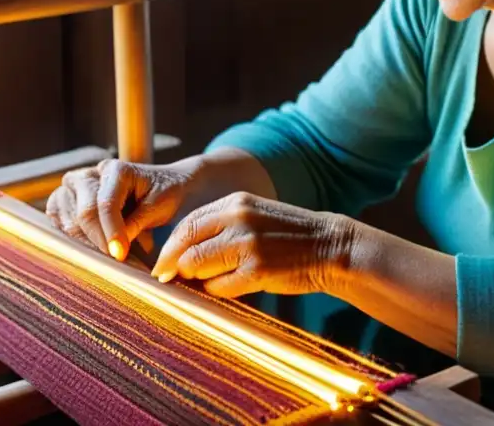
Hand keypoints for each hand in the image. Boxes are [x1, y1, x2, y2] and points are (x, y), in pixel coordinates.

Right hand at [45, 157, 201, 259]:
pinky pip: (57, 218)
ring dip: (84, 240)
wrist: (164, 186)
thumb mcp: (160, 206)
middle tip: (115, 259)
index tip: (120, 255)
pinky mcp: (66, 200)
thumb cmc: (164, 193)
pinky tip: (88, 245)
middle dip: (99, 240)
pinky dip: (69, 235)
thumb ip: (137, 222)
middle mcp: (90, 175)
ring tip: (106, 252)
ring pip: (66, 217)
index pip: (105, 204)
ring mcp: (75, 187)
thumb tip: (115, 247)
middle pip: (83, 212)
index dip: (111, 232)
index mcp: (115, 170)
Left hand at [151, 192, 354, 298]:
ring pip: (198, 268)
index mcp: (236, 202)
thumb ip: (221, 226)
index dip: (170, 248)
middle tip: (174, 280)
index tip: (163, 265)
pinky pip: (218, 288)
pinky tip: (234, 286)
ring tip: (211, 282)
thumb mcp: (254, 215)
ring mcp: (247, 245)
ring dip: (198, 281)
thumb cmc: (289, 235)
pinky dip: (218, 292)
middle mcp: (238, 219)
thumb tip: (180, 254)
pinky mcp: (256, 271)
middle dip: (176, 268)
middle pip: (186, 247)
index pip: (187, 224)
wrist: (330, 246)